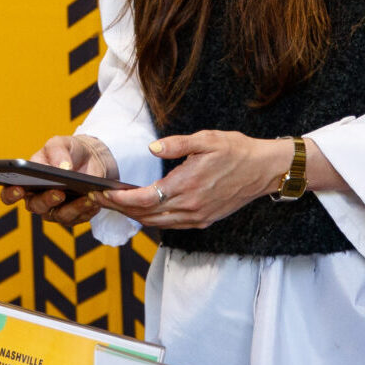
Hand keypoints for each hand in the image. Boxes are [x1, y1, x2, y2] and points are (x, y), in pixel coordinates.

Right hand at [0, 134, 117, 228]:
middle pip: (36, 207)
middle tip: (58, 193)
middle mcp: (38, 198)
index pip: (10, 193)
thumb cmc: (68, 150)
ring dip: (73, 207)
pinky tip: (94, 199)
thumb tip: (61, 168)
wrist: (92, 157)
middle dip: (47, 200)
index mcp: (26, 181)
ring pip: (59, 216)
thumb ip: (56, 151)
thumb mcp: (61, 143)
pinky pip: (78, 218)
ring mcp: (55, 209)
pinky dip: (87, 209)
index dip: (11, 194)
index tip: (19, 189)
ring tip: (86, 197)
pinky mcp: (73, 215)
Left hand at [96, 131, 293, 229]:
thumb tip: (152, 147)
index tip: (103, 193)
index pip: (143, 200)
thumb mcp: (206, 139)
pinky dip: (152, 220)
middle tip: (99, 199)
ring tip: (115, 204)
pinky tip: (143, 209)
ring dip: (134, 216)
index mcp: (187, 186)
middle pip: (145, 215)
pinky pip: (171, 225)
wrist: (264, 169)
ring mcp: (197, 217)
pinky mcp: (204, 220)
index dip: (120, 199)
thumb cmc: (235, 150)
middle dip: (120, 208)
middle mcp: (190, 207)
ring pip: (156, 224)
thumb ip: (177, 144)